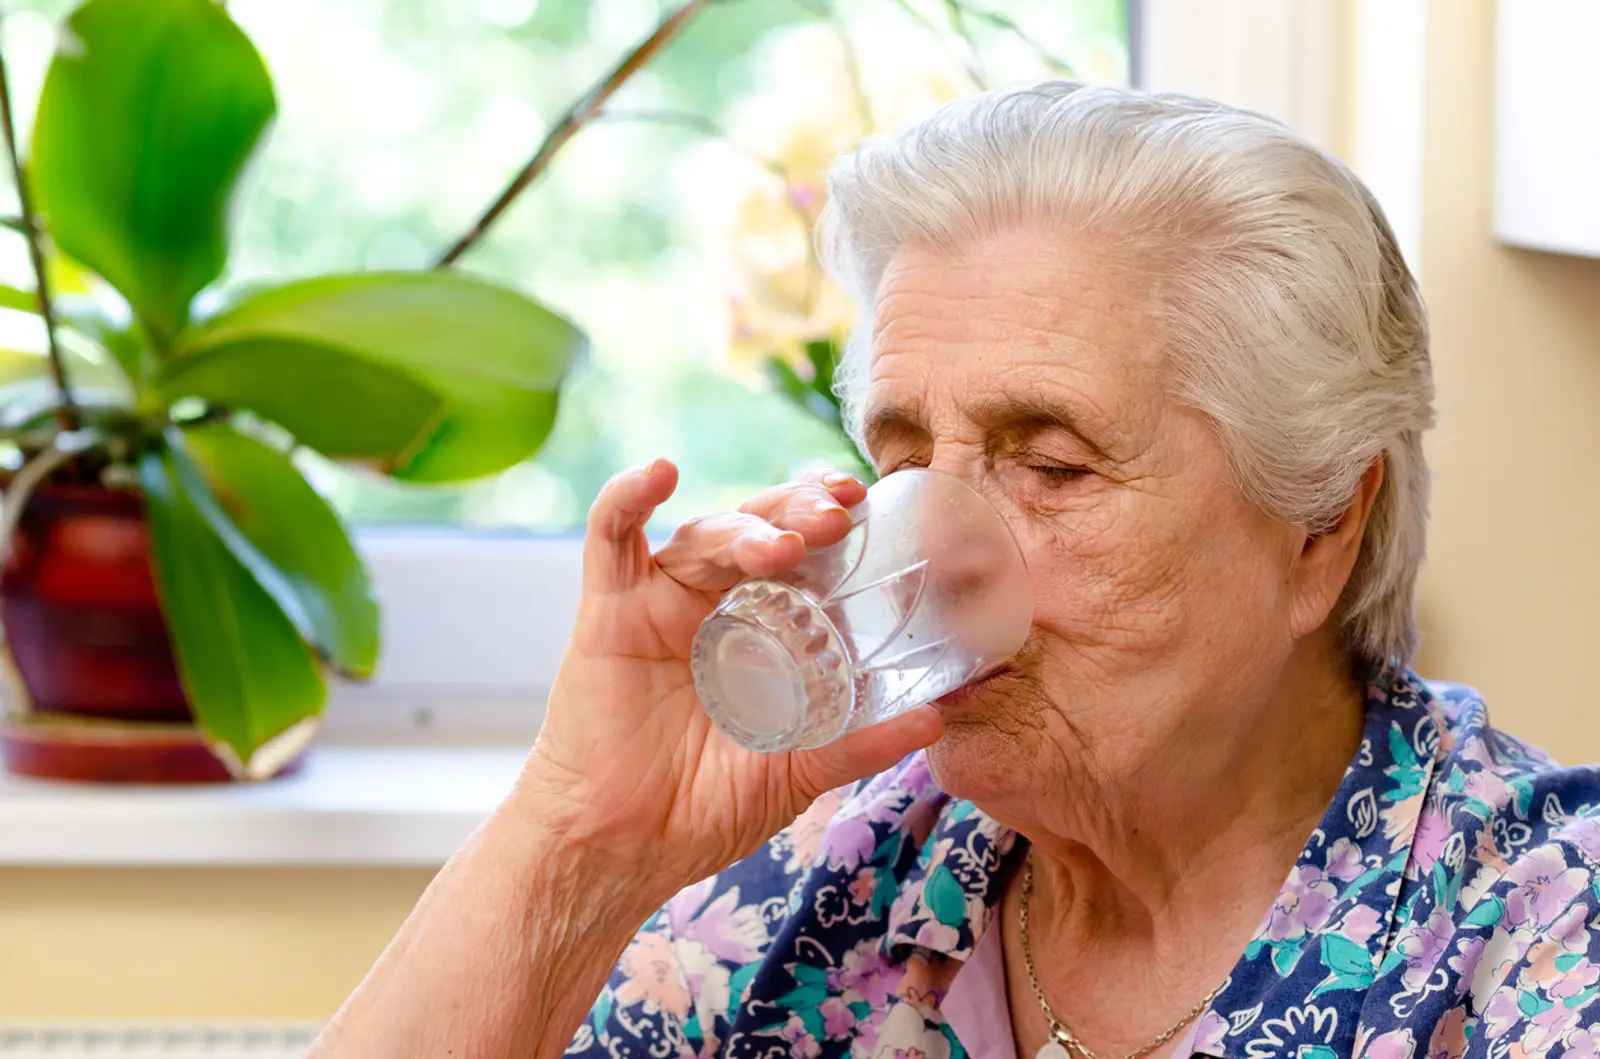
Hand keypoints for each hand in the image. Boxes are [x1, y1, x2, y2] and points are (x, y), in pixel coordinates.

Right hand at [521, 460, 942, 893]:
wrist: (623, 850)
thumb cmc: (703, 810)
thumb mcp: (797, 771)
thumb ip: (858, 743)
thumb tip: (937, 718)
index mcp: (759, 627)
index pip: (800, 552)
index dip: (831, 521)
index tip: (870, 506)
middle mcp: (711, 603)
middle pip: (758, 529)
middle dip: (799, 511)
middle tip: (839, 515)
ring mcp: (659, 603)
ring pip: (704, 535)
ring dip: (747, 528)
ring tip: (787, 544)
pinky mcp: (608, 613)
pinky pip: (610, 540)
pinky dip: (627, 498)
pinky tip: (658, 472)